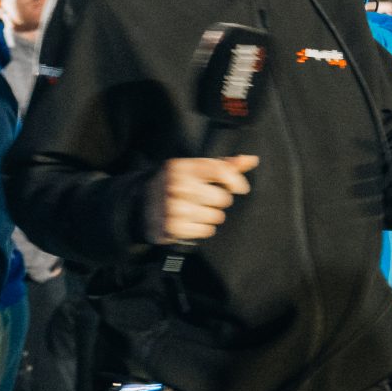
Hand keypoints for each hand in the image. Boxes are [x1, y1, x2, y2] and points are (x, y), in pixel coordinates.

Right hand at [135, 155, 257, 245]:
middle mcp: (178, 186)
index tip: (239, 187)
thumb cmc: (174, 184)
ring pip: (216, 217)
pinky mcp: (174, 228)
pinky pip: (207, 231)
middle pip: (222, 199)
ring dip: (210, 215)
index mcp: (182, 167)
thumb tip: (251, 160)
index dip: (235, 181)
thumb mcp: (193, 168)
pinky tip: (190, 220)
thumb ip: (223, 164)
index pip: (219, 171)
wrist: (140, 204)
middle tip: (203, 199)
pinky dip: (202, 228)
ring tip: (194, 210)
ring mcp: (175, 208)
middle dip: (217, 200)